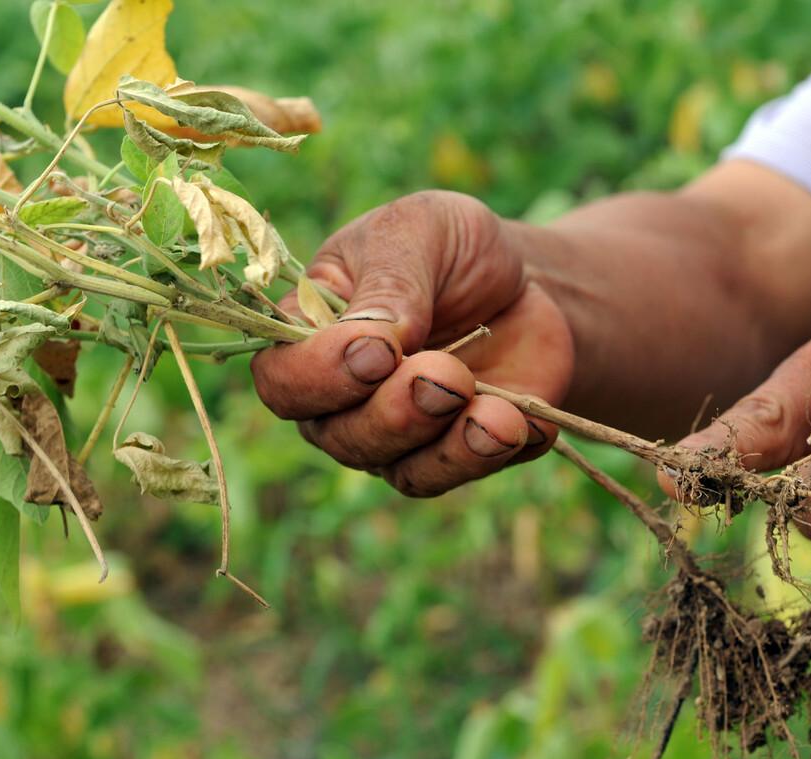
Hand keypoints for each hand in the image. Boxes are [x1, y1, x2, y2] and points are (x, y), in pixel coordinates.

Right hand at [251, 190, 573, 495]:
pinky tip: (514, 420)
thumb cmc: (451, 249)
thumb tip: (374, 339)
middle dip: (392, 412)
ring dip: (441, 442)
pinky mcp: (455, 455)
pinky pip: (456, 474)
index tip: (379, 350)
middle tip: (443, 372)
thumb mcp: (417, 232)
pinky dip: (484, 452)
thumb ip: (389, 281)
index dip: (320, 376)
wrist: (527, 279)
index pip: (283, 379)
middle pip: (337, 437)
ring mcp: (397, 436)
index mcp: (311, 336)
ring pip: (396, 469)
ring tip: (483, 399)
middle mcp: (341, 400)